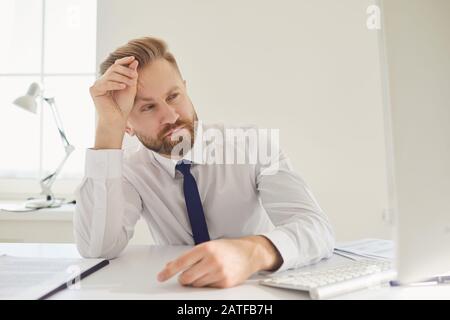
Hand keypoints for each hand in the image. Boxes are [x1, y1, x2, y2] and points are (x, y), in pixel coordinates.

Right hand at [89, 56, 138, 126]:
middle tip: (135, 77)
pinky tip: (123, 87)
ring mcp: (97, 85)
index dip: (124, 61)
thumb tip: (134, 61)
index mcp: (110, 79)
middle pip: (114, 68)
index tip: (133, 58)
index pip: (116, 65)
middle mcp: (103, 80)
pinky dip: (116, 84)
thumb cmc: (123, 106)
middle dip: (126, 70)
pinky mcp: (94, 90)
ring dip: (123, 77)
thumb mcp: (131, 88)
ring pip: (111, 74)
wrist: (117, 119)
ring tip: (131, 84)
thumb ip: (131, 75)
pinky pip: (106, 82)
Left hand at [157, 236, 282, 287]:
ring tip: (206, 271)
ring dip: (196, 281)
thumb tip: (171, 265)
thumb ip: (190, 256)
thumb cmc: (228, 249)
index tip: (161, 276)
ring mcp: (219, 272)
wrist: (249, 253)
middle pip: (186, 278)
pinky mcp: (224, 283)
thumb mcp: (208, 246)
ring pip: (196, 285)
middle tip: (187, 275)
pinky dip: (207, 283)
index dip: (169, 271)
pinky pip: (207, 288)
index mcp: (206, 248)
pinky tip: (214, 275)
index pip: (181, 262)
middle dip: (183, 278)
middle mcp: (212, 260)